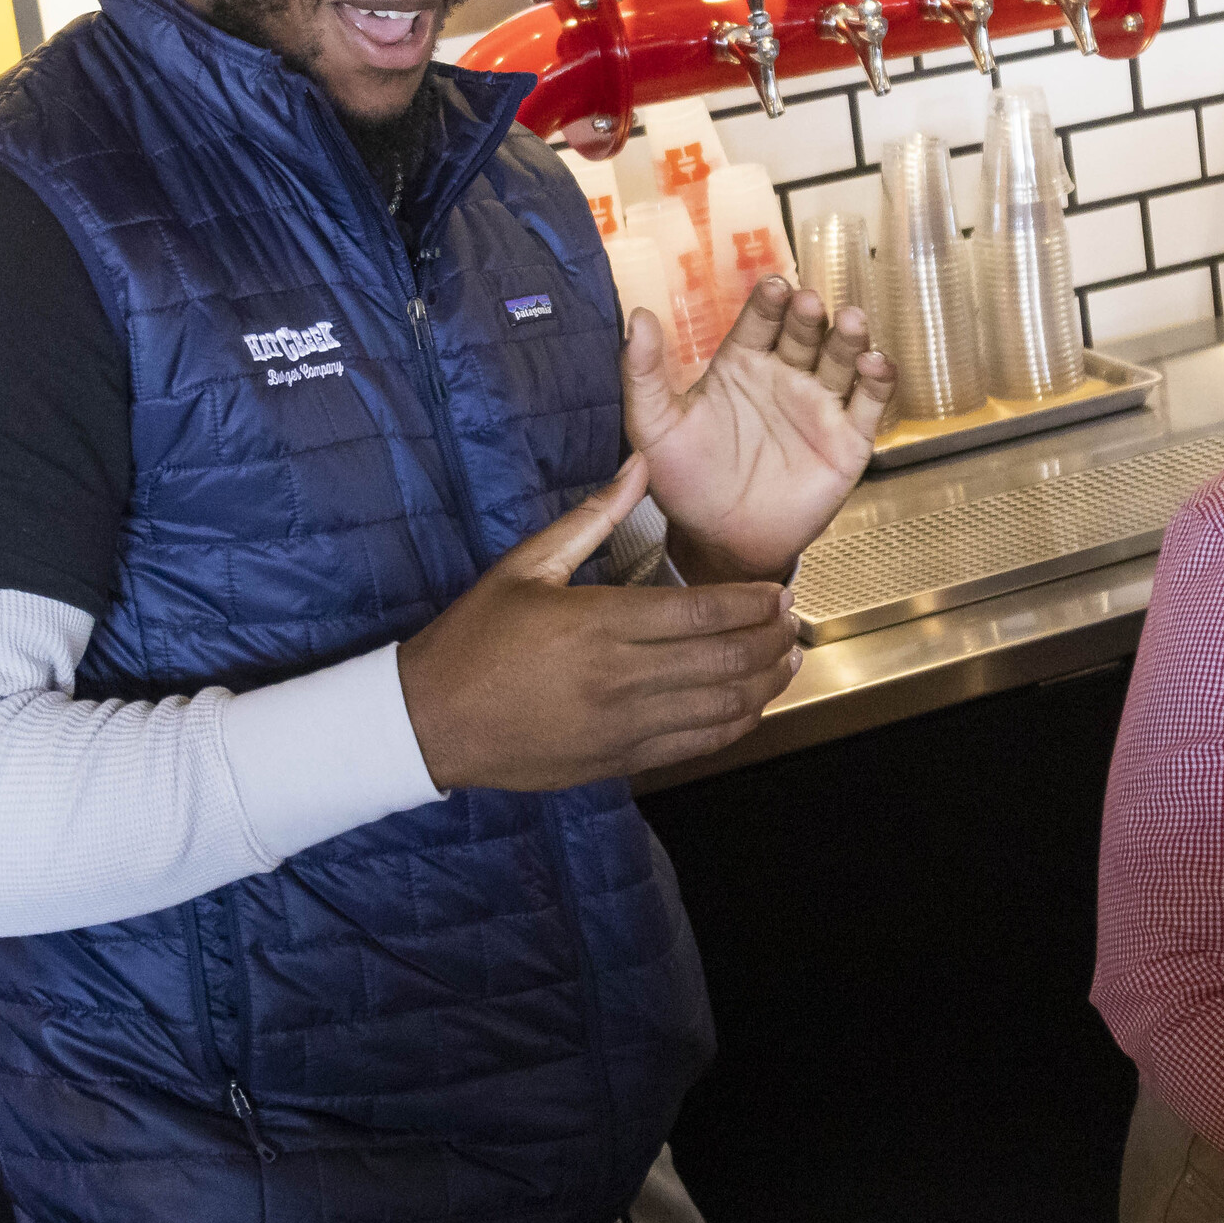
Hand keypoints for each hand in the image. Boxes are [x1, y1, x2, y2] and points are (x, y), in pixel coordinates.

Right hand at [397, 455, 801, 790]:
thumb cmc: (475, 637)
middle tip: (792, 622)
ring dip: (765, 684)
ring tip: (787, 660)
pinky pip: (696, 745)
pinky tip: (751, 706)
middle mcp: (620, 678)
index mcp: (599, 623)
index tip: (778, 593)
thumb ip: (592, 516)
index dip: (752, 605)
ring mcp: (623, 726)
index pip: (702, 614)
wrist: (431, 722)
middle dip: (771, 640)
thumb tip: (640, 463)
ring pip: (721, 708)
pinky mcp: (620, 760)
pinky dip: (735, 726)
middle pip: (725, 660)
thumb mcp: (526, 565)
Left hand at [629, 275, 895, 584]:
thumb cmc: (686, 482)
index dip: (769, 302)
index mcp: (742, 363)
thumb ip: (643, 372)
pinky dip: (879, 381)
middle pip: (805, 333)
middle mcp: (785, 376)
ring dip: (849, 339)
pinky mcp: (848, 440)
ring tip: (853, 322)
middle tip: (809, 304)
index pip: (760, 320)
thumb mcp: (654, 426)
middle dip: (809, 316)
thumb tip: (637, 316)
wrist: (722, 542)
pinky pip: (868, 404)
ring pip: (841, 360)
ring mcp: (819, 405)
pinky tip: (876, 364)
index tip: (774, 287)